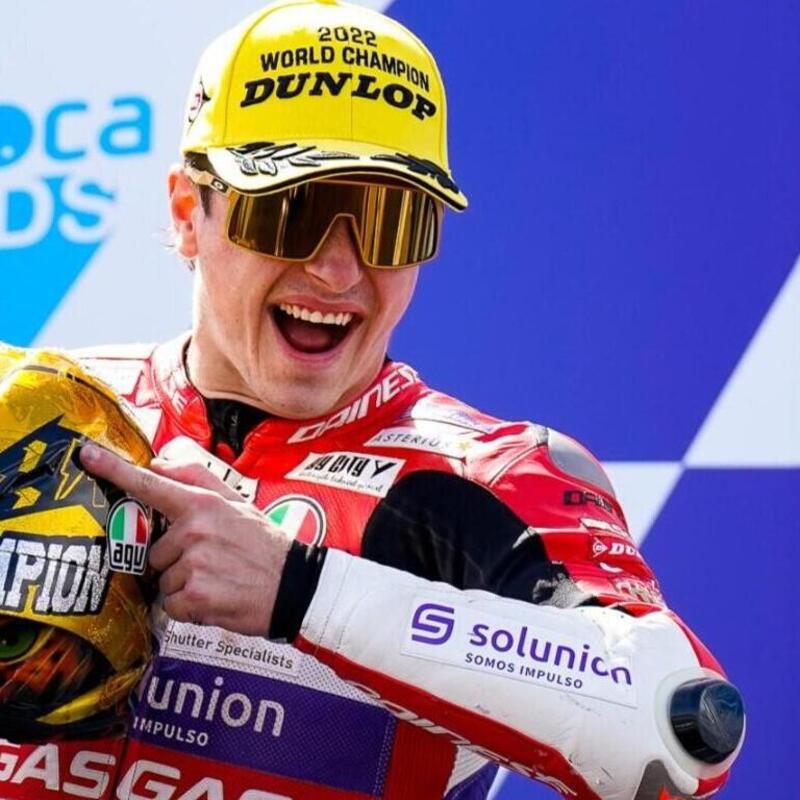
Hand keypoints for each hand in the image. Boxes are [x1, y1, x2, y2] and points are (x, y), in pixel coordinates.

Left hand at [80, 443, 291, 635]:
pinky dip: (189, 608)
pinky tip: (216, 598)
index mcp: (203, 505)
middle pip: (155, 549)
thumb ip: (198, 479)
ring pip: (163, 579)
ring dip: (184, 584)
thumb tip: (159, 464)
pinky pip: (171, 605)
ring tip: (218, 580)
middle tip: (213, 561)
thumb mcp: (238, 502)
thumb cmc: (265, 544)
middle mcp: (195, 531)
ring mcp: (194, 564)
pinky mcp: (195, 596)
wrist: (296, 586)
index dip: (115, 470)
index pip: (152, 484)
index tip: (87, 456)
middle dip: (176, 560)